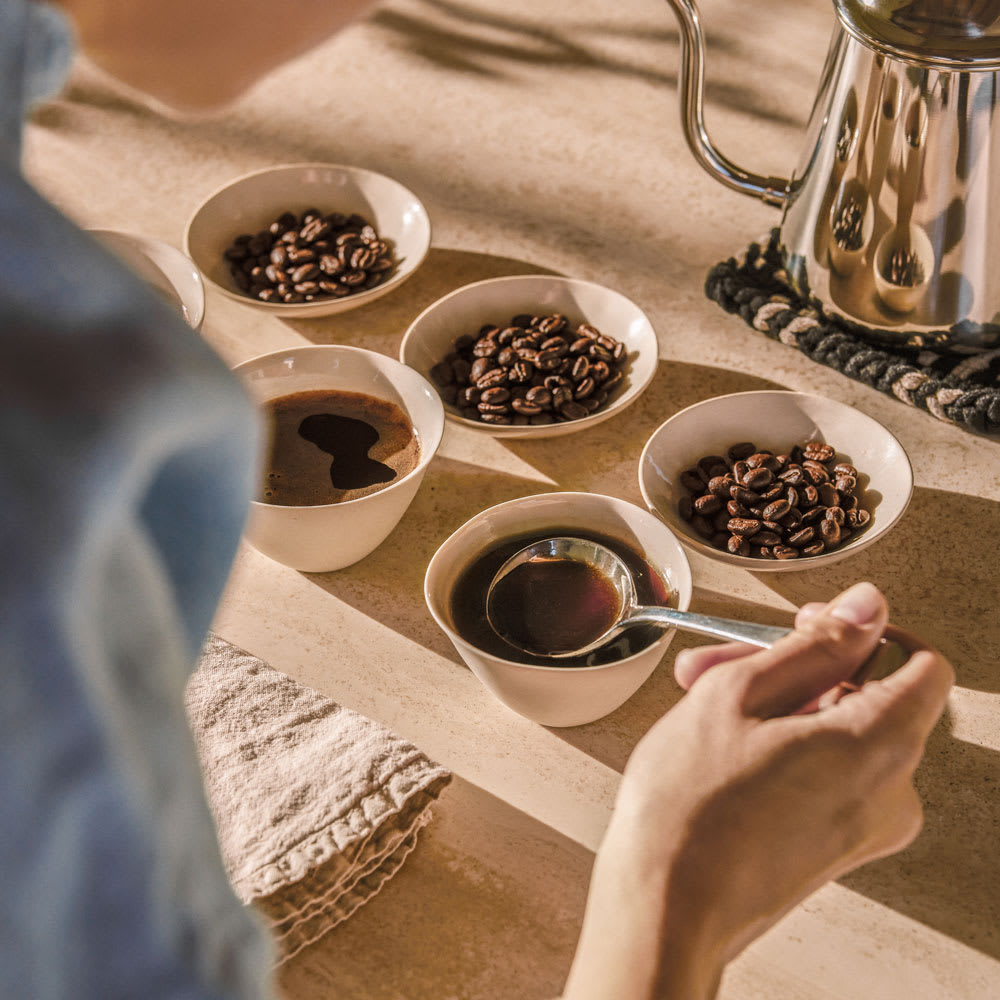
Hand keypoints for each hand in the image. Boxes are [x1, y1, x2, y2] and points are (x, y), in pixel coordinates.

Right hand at [563, 582, 952, 999]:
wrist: (665, 909)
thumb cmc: (690, 807)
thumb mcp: (741, 695)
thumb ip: (815, 645)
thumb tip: (868, 605)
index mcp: (877, 746)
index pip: (921, 663)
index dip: (864, 631)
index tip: (807, 628)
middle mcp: (889, 791)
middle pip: (864, 693)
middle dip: (789, 667)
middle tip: (720, 661)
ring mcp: (865, 824)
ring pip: (835, 730)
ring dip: (771, 703)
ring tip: (701, 701)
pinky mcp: (837, 845)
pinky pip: (826, 771)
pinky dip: (780, 744)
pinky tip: (719, 742)